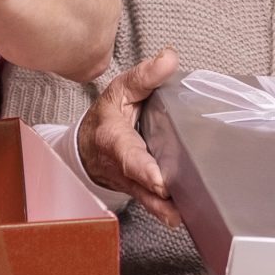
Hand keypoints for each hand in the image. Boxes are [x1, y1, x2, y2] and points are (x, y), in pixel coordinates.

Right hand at [77, 49, 180, 228]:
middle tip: (177, 203)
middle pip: (139, 183)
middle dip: (157, 194)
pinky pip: (152, 205)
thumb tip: (169, 58)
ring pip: (147, 200)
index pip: (128, 155)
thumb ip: (146, 76)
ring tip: (186, 215)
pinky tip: (184, 217)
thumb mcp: (121, 90)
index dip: (143, 169)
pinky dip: (166, 212)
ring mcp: (129, 182)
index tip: (158, 180)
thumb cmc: (107, 117)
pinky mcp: (138, 192)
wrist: (88, 145)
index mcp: (113, 138)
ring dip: (164, 209)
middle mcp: (120, 165)